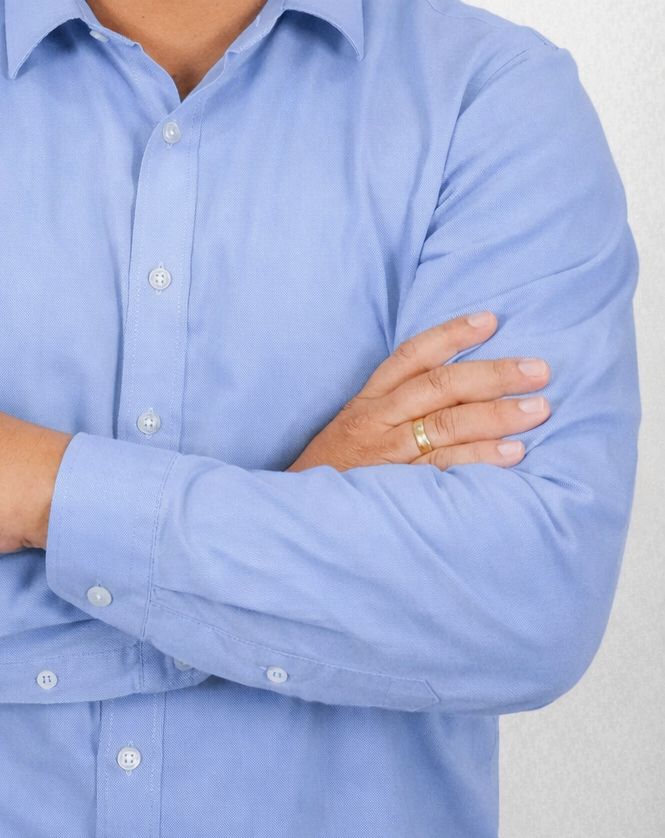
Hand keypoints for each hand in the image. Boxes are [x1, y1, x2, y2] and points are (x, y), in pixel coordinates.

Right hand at [287, 311, 550, 472]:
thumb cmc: (339, 469)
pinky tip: (514, 454)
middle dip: (492, 374)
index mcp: (370, 399)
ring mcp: (388, 455)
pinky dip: (480, 459)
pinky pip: (444, 468)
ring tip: (538, 408)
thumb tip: (463, 390)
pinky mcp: (398, 488)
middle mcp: (379, 420)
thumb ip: (399, 406)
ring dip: (496, 415)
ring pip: (446, 424)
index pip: (412, 355)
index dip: (451, 335)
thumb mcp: (358, 426)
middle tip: (539, 369)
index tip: (491, 320)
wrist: (300, 516)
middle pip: (439, 386)